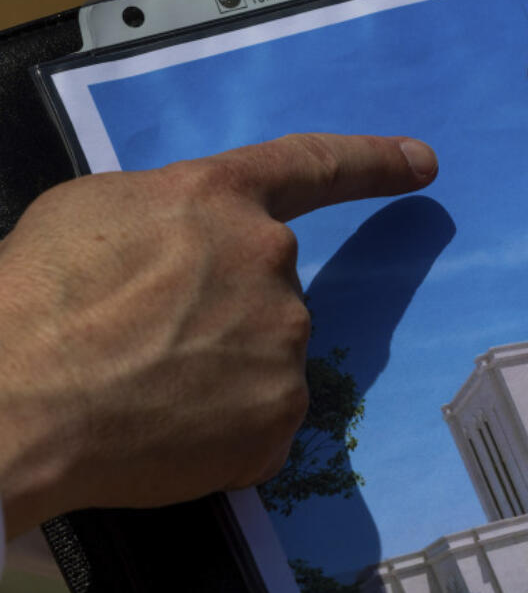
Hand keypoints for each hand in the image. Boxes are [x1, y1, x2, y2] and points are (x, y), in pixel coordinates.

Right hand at [0, 134, 437, 536]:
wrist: (11, 406)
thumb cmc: (30, 301)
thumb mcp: (89, 214)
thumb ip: (167, 215)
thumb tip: (188, 242)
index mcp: (219, 200)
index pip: (312, 166)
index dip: (371, 162)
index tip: (421, 162)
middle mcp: (270, 264)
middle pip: (268, 288)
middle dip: (220, 312)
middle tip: (144, 342)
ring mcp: (283, 345)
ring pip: (265, 356)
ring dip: (220, 372)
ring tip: (144, 389)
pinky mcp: (280, 418)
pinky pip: (261, 419)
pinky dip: (223, 428)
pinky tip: (167, 431)